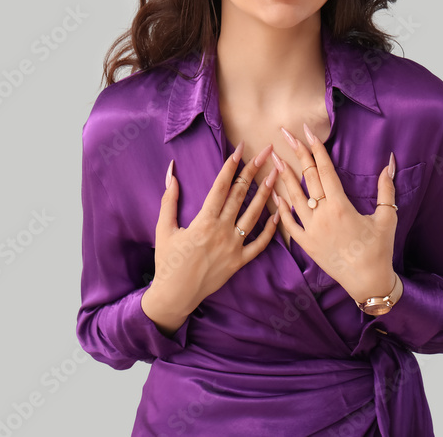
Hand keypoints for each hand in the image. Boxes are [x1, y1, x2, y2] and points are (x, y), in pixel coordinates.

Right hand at [142, 141, 279, 333]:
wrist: (175, 295)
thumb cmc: (167, 261)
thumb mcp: (164, 228)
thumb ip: (169, 199)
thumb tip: (171, 172)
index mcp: (203, 221)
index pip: (221, 186)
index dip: (231, 165)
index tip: (241, 148)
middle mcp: (222, 231)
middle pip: (240, 195)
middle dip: (253, 171)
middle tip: (266, 153)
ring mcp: (233, 247)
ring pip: (254, 215)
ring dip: (266, 193)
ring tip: (276, 175)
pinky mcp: (239, 262)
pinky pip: (259, 244)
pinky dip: (270, 230)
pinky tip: (278, 214)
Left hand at [273, 123, 397, 303]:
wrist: (368, 282)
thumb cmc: (380, 249)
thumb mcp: (387, 217)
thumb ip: (386, 188)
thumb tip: (390, 162)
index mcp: (340, 206)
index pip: (325, 170)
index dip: (316, 149)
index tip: (307, 132)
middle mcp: (322, 215)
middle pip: (307, 178)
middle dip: (297, 154)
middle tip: (286, 134)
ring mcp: (311, 230)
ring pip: (293, 197)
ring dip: (283, 176)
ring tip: (274, 158)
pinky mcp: (305, 244)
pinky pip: (288, 224)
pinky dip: (280, 209)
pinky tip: (274, 195)